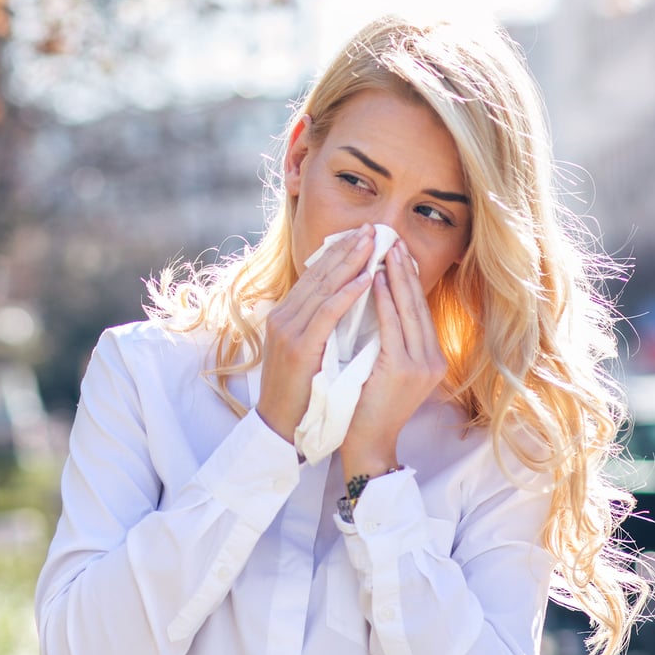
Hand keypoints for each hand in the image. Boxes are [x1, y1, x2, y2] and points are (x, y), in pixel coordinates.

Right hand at [255, 224, 376, 446]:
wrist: (279, 425)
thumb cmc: (297, 393)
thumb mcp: (303, 352)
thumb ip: (315, 327)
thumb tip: (339, 308)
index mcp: (284, 316)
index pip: (314, 276)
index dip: (338, 254)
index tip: (362, 237)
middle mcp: (283, 317)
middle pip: (320, 274)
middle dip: (348, 249)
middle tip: (373, 229)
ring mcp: (289, 330)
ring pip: (325, 287)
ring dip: (352, 262)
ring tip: (375, 244)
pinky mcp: (300, 346)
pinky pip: (328, 313)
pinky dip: (348, 293)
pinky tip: (367, 279)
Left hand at [340, 241, 446, 479]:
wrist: (368, 444)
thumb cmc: (368, 406)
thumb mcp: (385, 368)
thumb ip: (389, 341)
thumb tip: (379, 303)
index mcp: (429, 358)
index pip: (418, 309)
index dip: (408, 278)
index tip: (397, 251)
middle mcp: (432, 359)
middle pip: (418, 304)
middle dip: (404, 269)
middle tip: (391, 238)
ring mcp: (422, 364)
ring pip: (408, 310)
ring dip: (397, 276)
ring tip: (385, 248)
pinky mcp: (404, 370)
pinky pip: (393, 326)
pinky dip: (386, 300)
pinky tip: (378, 279)